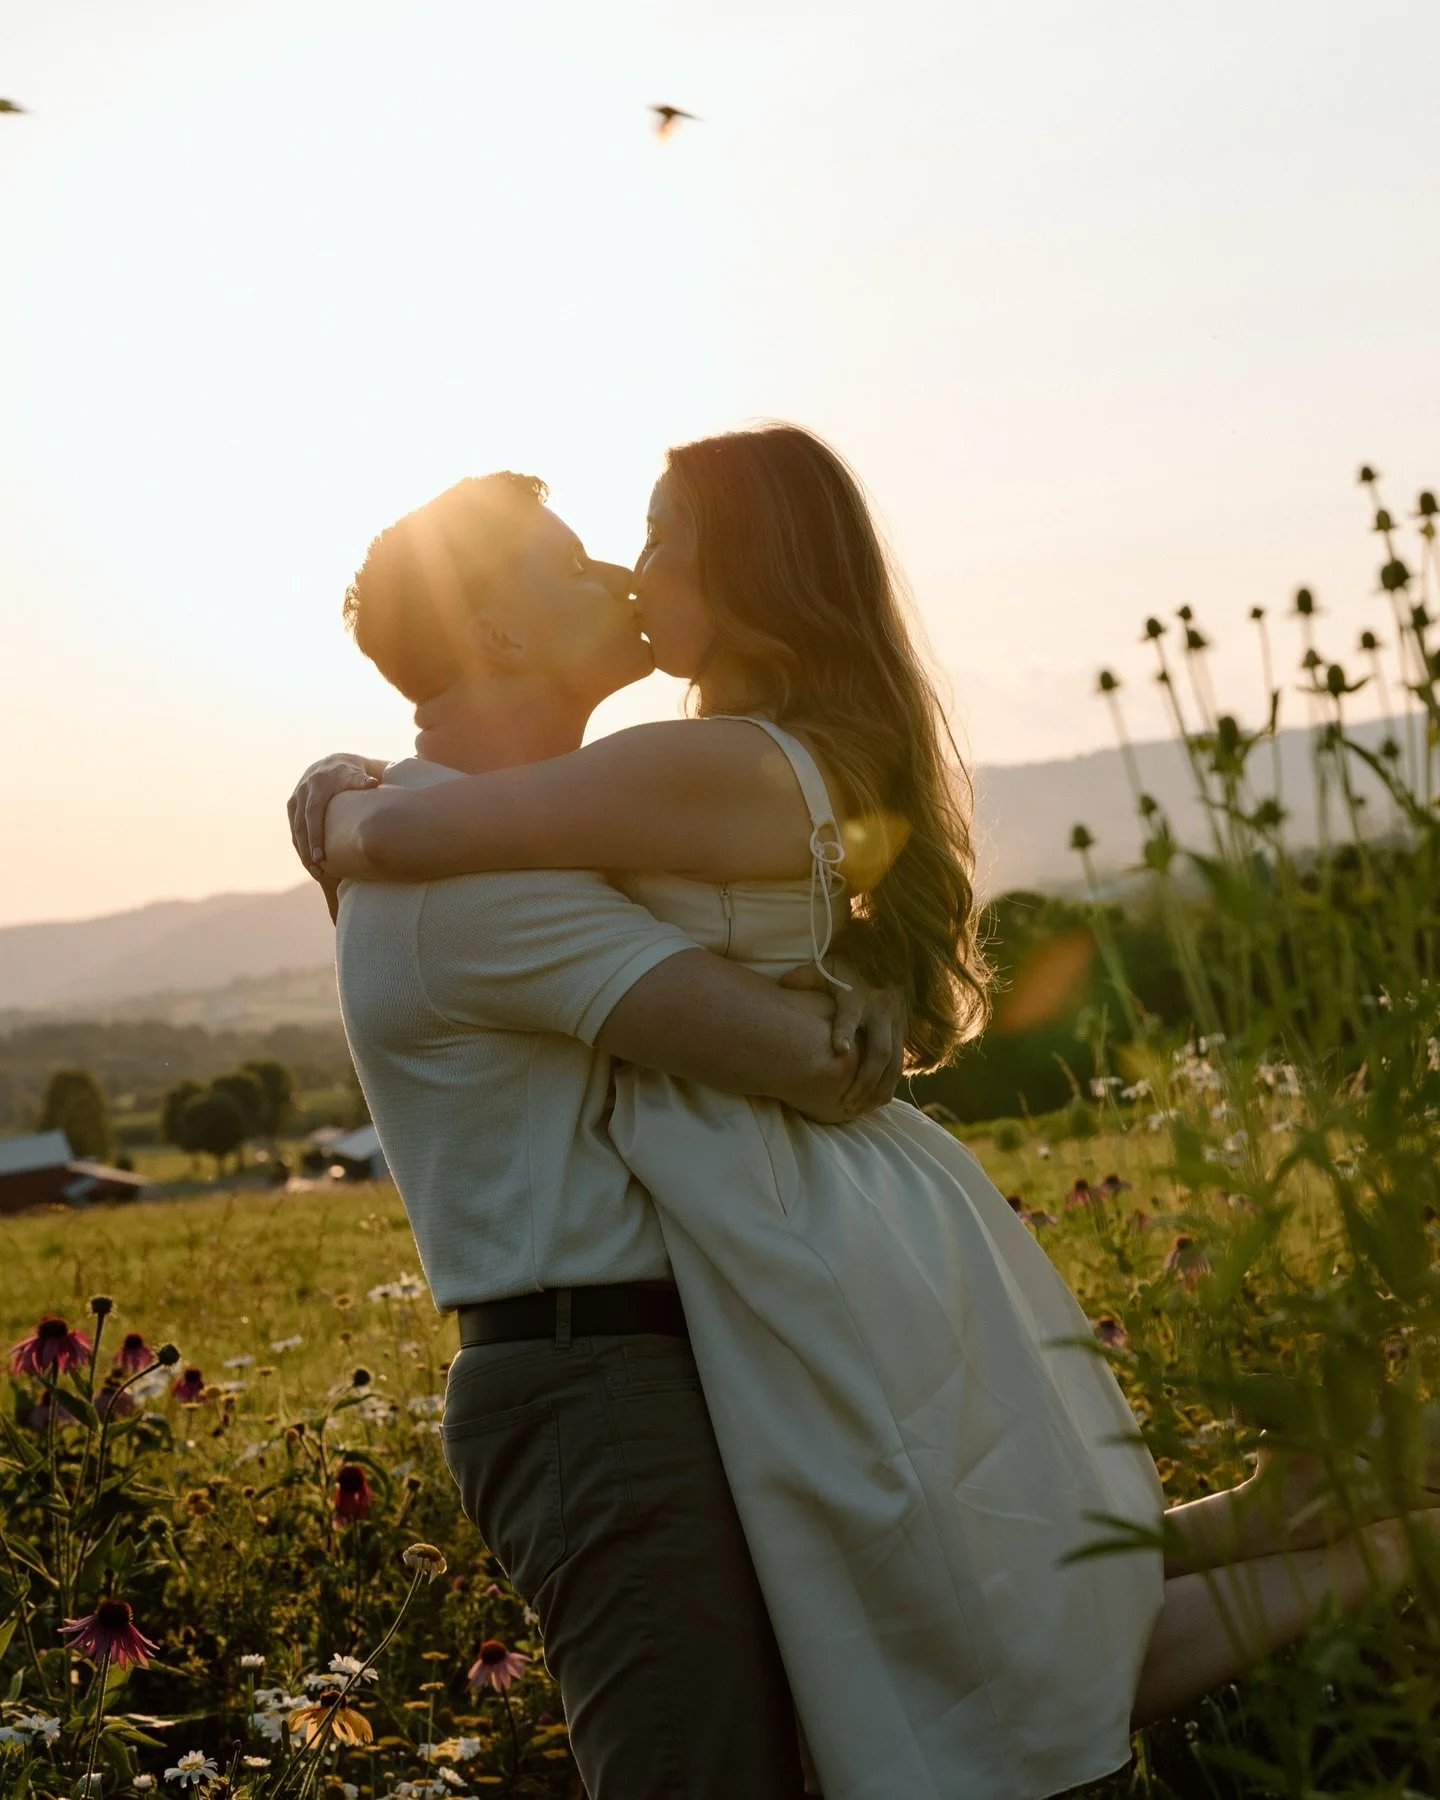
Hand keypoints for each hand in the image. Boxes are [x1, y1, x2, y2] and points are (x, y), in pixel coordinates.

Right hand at [287, 754, 386, 874]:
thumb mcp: (358, 773)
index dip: (315, 836)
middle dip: (307, 850)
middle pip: (301, 826)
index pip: (313, 813)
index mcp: (318, 784)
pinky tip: (309, 863)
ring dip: (302, 852)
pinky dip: (300, 846)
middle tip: (317, 871)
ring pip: (295, 830)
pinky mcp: (293, 805)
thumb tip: (373, 783)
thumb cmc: (353, 772)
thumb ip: (363, 780)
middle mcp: (303, 790)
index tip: (321, 857)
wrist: (334, 763)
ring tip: (314, 873)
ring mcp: (296, 798)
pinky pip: (294, 829)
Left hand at [778, 958, 906, 1114]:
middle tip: (845, 1103)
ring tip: (854, 1110)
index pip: (851, 1016)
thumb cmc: (847, 972)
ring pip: (894, 1066)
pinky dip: (887, 1088)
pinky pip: (900, 1068)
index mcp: (858, 996)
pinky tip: (872, 1104)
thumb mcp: (827, 969)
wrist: (886, 963)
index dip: (845, 1031)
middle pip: (880, 1051)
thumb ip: (806, 977)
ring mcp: (895, 1026)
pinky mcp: (903, 1037)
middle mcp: (880, 1013)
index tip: (839, 1050)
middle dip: (864, 1080)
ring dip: (876, 1091)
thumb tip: (784, 982)